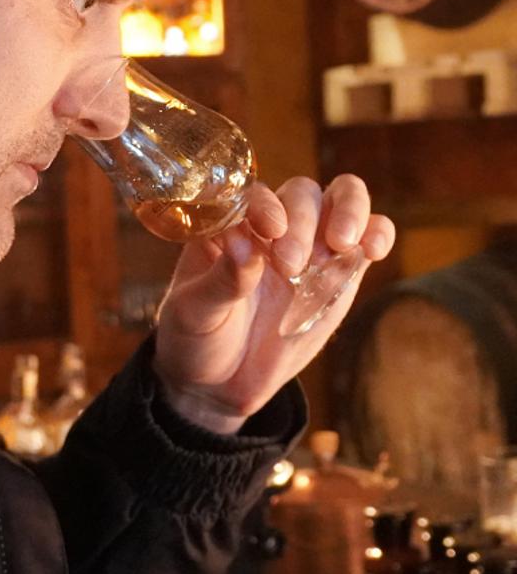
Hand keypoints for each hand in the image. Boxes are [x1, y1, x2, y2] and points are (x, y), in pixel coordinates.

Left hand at [151, 174, 395, 434]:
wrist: (223, 380)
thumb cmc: (197, 336)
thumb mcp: (195, 312)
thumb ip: (222, 280)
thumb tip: (244, 243)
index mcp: (227, 226)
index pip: (253, 194)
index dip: (265, 205)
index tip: (270, 230)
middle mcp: (270, 226)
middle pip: (300, 194)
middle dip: (302, 222)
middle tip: (291, 265)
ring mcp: (309, 244)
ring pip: (339, 199)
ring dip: (348, 211)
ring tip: (342, 244)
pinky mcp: (341, 269)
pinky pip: (368, 235)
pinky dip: (377, 232)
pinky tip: (373, 249)